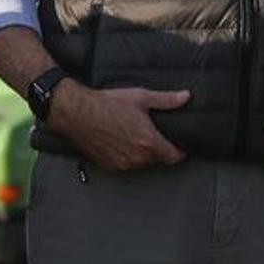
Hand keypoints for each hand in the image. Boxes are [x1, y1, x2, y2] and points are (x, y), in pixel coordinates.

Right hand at [50, 83, 188, 170]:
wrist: (77, 112)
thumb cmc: (107, 104)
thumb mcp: (141, 97)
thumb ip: (166, 100)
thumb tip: (185, 97)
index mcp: (149, 142)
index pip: (174, 157)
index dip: (179, 151)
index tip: (180, 146)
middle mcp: (137, 157)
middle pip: (157, 159)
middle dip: (158, 148)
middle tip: (152, 133)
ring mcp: (123, 163)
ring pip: (141, 163)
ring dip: (142, 153)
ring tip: (134, 135)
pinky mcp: (109, 165)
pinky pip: (125, 164)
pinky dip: (127, 156)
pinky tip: (121, 141)